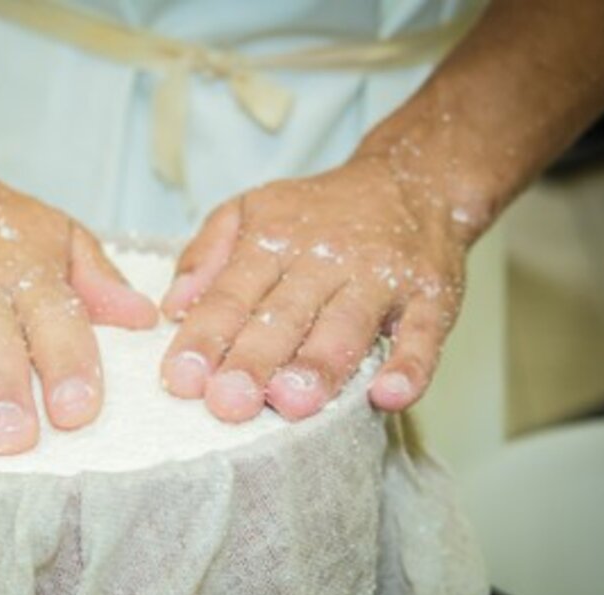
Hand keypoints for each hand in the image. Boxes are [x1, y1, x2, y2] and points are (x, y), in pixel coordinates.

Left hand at [160, 155, 466, 422]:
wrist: (412, 181)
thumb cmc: (315, 213)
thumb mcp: (249, 211)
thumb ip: (205, 254)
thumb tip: (171, 307)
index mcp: (273, 241)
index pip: (231, 295)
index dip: (206, 337)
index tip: (182, 380)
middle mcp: (324, 260)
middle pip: (284, 315)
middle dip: (255, 360)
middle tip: (228, 403)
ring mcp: (380, 278)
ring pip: (346, 326)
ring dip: (320, 365)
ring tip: (293, 403)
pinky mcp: (431, 297)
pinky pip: (423, 335)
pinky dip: (411, 365)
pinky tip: (390, 395)